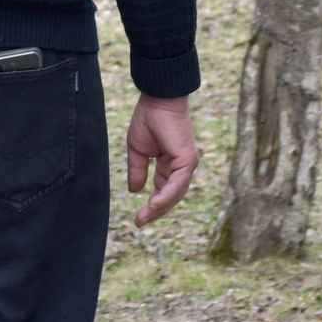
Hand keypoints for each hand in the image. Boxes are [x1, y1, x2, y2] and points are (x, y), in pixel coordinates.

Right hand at [125, 92, 199, 225]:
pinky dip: (165, 196)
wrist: (157, 99)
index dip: (152, 205)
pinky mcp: (187, 160)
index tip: (138, 218)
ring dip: (159, 208)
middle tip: (139, 223)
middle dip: (155, 211)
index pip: (163, 191)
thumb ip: (137, 170)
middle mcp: (182, 167)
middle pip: (171, 197)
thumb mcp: (138, 151)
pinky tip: (153, 204)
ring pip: (175, 194)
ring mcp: (187, 164)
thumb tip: (134, 190)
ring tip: (143, 218)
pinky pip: (177, 184)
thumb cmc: (149, 119)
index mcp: (171, 165)